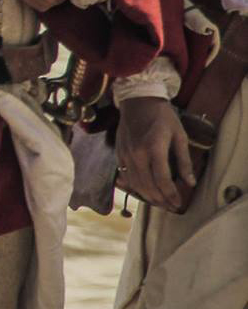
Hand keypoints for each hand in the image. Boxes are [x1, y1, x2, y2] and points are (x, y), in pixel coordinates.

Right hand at [117, 95, 194, 210]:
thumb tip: (189, 182)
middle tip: (171, 207)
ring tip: (160, 203)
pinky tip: (145, 192)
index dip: (171, 195)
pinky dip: (136, 188)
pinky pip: (126, 177)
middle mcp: (137, 154)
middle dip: (161, 200)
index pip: (162, 180)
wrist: (137, 101)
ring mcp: (125, 155)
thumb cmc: (162, 116)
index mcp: (154, 148)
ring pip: (135, 184)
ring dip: (148, 197)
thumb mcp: (179, 135)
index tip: (179, 203)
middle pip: (147, 186)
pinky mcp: (119, 154)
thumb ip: (184, 161)